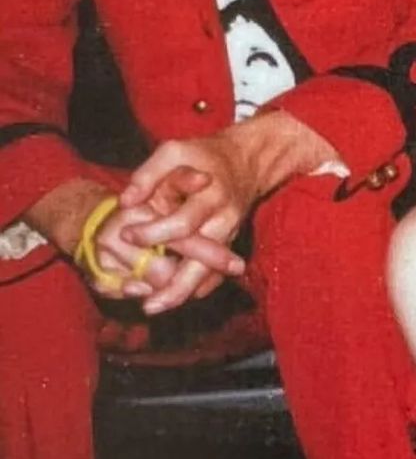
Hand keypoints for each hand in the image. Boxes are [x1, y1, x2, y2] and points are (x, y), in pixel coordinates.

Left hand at [95, 166, 245, 302]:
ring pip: (210, 274)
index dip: (154, 233)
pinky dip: (194, 289)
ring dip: (183, 294)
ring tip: (153, 307)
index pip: (183, 223)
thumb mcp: (174, 151)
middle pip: (205, 262)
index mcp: (211, 196)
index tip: (126, 235)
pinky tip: (170, 298)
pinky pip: (215, 274)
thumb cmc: (204, 156)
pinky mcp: (228, 244)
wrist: (247, 161)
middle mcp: (224, 221)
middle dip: (177, 286)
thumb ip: (148, 173)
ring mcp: (229, 236)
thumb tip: (125, 201)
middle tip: (147, 305)